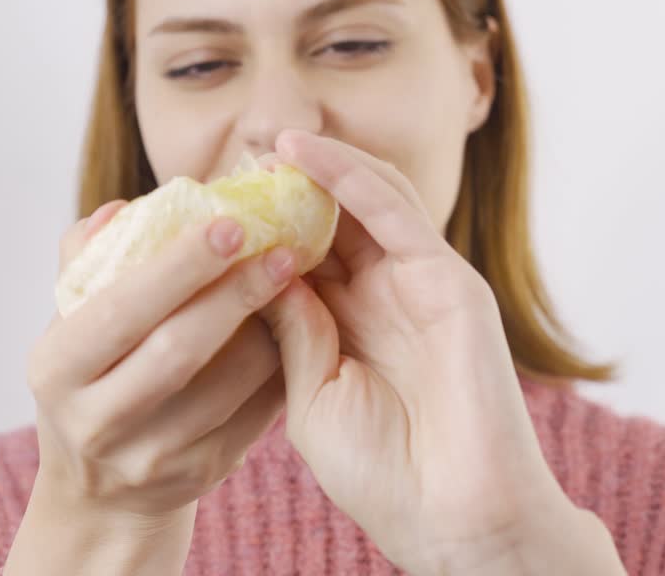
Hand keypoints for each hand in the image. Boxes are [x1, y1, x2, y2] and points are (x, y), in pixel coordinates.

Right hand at [26, 201, 294, 522]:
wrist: (100, 489)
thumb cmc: (89, 376)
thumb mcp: (70, 324)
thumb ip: (87, 260)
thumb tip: (119, 210)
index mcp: (56, 369)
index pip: (118, 310)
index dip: (177, 267)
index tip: (229, 224)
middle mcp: (95, 421)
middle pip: (177, 351)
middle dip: (235, 294)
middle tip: (282, 249)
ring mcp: (150, 457)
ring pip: (228, 385)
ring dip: (270, 329)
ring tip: (293, 284)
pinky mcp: (200, 473)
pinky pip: (255, 414)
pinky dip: (280, 365)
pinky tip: (296, 328)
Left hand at [259, 130, 622, 573]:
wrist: (454, 521)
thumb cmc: (384, 477)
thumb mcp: (312, 399)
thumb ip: (291, 334)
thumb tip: (257, 270)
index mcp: (350, 328)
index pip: (301, 257)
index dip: (261, 226)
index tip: (210, 199)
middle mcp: (385, 298)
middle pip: (333, 220)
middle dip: (287, 185)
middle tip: (236, 154)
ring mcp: (419, 285)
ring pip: (366, 201)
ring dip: (317, 166)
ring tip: (264, 142)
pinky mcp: (449, 281)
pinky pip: (396, 213)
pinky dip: (350, 178)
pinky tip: (307, 156)